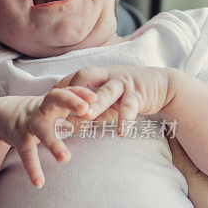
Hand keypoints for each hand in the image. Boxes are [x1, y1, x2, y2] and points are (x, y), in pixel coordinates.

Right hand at [0, 87, 95, 186]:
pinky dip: (33, 168)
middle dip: (71, 101)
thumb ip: (77, 110)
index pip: (70, 89)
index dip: (82, 92)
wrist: (2, 114)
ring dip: (54, 143)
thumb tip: (106, 115)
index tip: (95, 98)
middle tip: (86, 110)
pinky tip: (39, 183)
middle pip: (56, 97)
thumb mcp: (56, 107)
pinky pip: (26, 153)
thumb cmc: (38, 113)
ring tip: (65, 159)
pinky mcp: (18, 136)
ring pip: (42, 130)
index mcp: (56, 100)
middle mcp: (43, 108)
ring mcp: (30, 122)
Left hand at [56, 65, 172, 133]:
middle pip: (86, 76)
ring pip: (107, 90)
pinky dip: (126, 119)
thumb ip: (87, 110)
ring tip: (87, 116)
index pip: (72, 78)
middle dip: (74, 89)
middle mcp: (107, 75)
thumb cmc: (125, 95)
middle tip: (61, 107)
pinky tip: (121, 133)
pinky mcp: (139, 93)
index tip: (46, 100)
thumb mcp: (104, 99)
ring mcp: (123, 83)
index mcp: (95, 76)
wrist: (160, 86)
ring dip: (97, 103)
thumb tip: (65, 125)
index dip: (60, 88)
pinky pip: (131, 105)